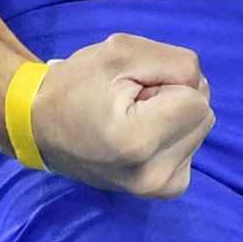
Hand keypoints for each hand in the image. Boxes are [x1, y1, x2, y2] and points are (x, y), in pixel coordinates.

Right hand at [26, 32, 216, 197]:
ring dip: (172, 115)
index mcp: (139, 141)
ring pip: (200, 128)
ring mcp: (158, 189)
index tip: (133, 88)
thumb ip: (175, 62)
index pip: (197, 98)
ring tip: (132, 116)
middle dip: (174, 98)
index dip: (168, 81)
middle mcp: (154, 175)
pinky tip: (142, 133)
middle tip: (131, 100)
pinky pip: (192, 146)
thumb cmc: (76, 84)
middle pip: (202, 114)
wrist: (41, 125)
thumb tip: (199, 87)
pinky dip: (173, 134)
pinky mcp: (163, 190)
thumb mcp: (122, 51)